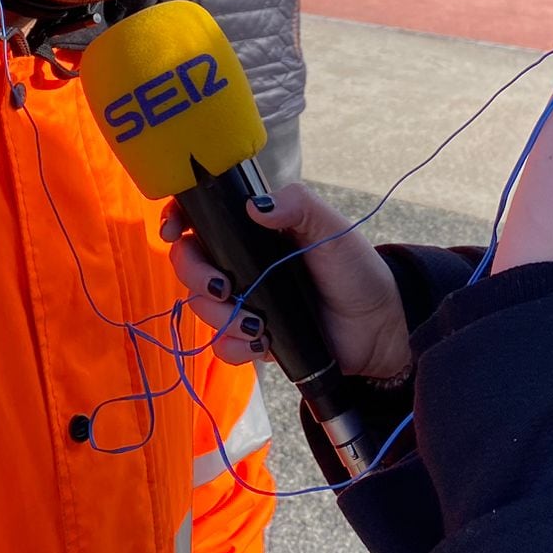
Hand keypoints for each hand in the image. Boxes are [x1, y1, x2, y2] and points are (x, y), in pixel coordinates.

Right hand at [162, 183, 411, 380]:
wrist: (378, 325)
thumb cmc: (354, 267)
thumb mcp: (330, 228)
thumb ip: (298, 206)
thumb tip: (254, 206)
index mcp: (252, 230)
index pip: (201, 217)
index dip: (177, 219)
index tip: (174, 229)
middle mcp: (240, 263)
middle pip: (188, 264)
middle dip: (194, 275)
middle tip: (224, 285)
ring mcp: (244, 302)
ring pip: (201, 307)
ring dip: (219, 314)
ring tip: (257, 321)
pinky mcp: (253, 339)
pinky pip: (222, 346)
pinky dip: (235, 346)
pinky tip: (263, 342)